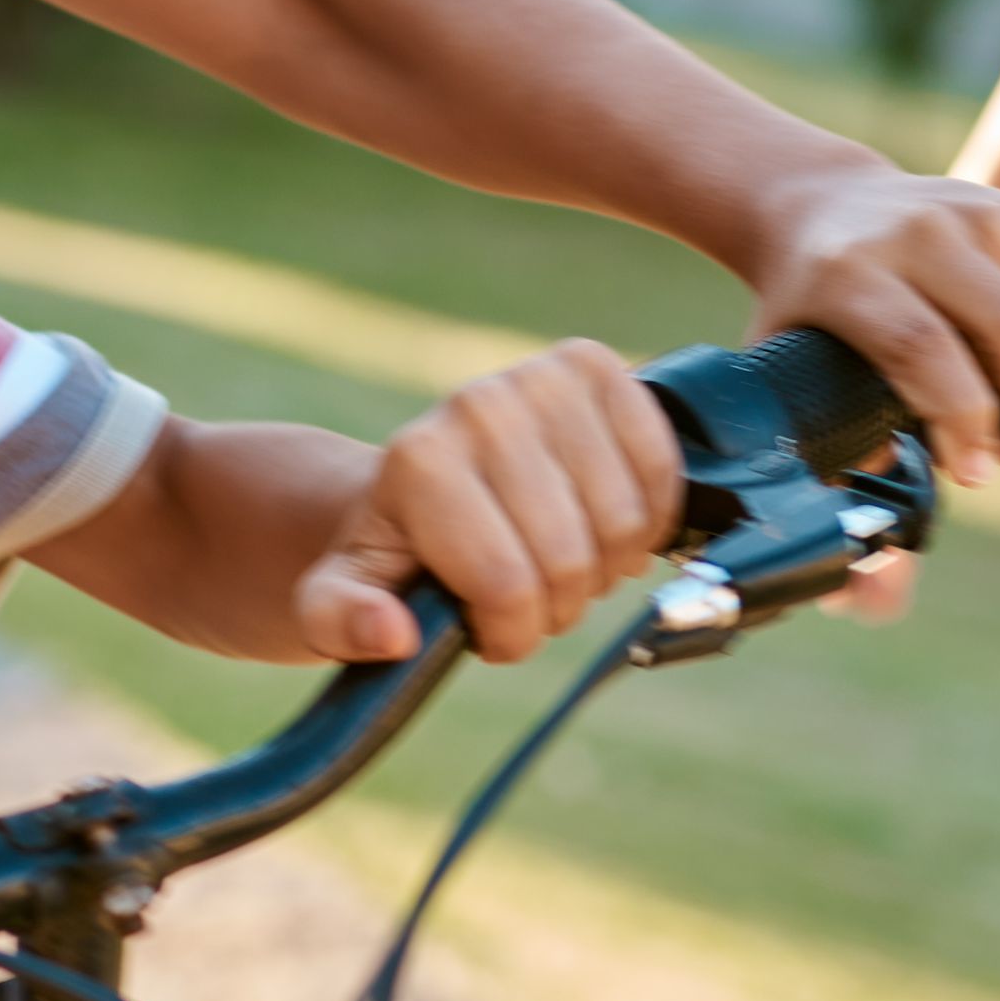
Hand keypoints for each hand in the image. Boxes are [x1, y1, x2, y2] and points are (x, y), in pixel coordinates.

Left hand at [299, 344, 681, 662]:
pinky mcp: (597, 367)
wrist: (432, 477)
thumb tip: (393, 633)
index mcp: (419, 462)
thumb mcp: (339, 600)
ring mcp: (543, 377)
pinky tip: (607, 528)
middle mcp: (480, 405)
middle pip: (568, 558)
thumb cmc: (398, 550)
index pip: (506, 584)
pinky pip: (660, 471)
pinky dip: (647, 520)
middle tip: (531, 597)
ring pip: (622, 523)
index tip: (490, 632)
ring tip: (564, 564)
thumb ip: (345, 623)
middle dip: (558, 606)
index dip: (513, 633)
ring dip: (604, 569)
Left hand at [740, 160, 999, 487]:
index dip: (963, 420)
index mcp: (848, 272)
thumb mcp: (785, 358)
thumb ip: (821, 425)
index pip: (923, 347)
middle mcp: (918, 231)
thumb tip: (885, 469)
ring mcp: (979, 212)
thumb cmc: (809, 302)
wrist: (827, 204)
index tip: (975, 474)